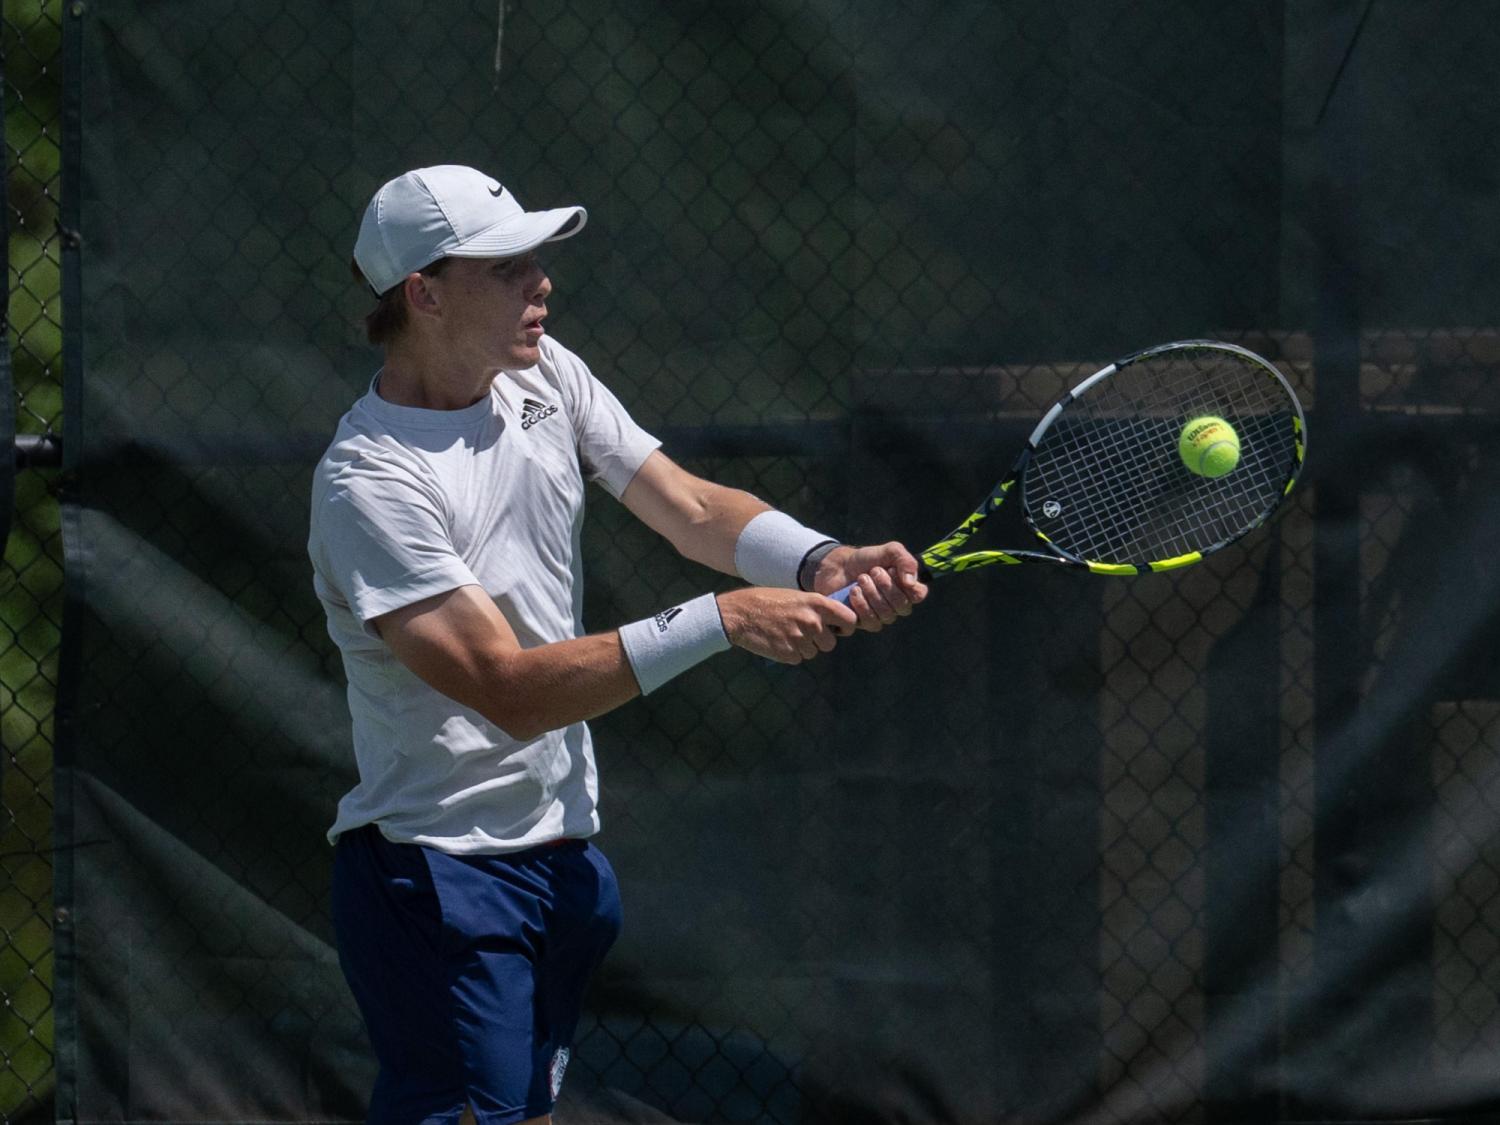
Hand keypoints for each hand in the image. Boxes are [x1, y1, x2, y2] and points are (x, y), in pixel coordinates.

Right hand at [716, 587, 857, 663]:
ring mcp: (800, 638)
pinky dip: (790, 653)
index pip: (850, 620)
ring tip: (786, 634)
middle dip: (820, 641)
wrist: (741, 613)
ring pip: (813, 652)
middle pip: (830, 644)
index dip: (845, 627)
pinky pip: (798, 658)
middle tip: (803, 633)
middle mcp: (812, 621)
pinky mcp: (788, 653)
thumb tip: (835, 620)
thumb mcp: (797, 596)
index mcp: (817, 603)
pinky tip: (778, 641)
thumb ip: (817, 608)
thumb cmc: (769, 601)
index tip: (839, 629)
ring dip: (803, 648)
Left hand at [814, 542, 928, 630]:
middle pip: (902, 606)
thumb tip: (911, 582)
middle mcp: (898, 605)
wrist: (839, 566)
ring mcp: (882, 616)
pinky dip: (862, 605)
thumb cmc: (866, 559)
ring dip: (872, 594)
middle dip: (885, 586)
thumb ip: (905, 560)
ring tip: (861, 579)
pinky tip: (854, 592)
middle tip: (872, 571)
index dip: (907, 585)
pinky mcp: (866, 622)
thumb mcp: (889, 551)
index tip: (892, 570)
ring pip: (887, 615)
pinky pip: (871, 622)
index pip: (919, 595)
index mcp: (907, 588)